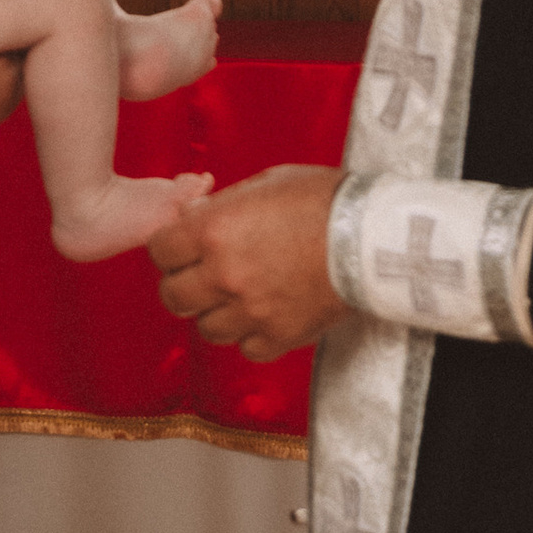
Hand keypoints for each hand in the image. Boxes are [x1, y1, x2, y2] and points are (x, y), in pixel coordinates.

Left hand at [151, 165, 344, 363]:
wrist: (372, 235)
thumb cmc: (321, 199)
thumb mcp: (263, 184)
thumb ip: (220, 205)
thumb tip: (190, 218)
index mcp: (213, 231)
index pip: (159, 251)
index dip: (169, 248)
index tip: (182, 247)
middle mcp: (224, 275)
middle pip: (173, 297)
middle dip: (183, 284)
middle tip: (203, 275)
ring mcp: (250, 310)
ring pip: (206, 328)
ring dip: (216, 312)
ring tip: (239, 296)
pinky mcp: (279, 335)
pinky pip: (246, 348)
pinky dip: (251, 335)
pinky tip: (265, 314)